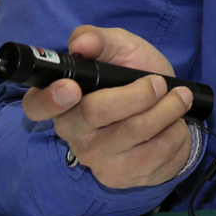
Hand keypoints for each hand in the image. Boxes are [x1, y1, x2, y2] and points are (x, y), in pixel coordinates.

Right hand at [20, 26, 195, 187]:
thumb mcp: (119, 47)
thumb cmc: (134, 75)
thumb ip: (98, 39)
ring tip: (178, 98)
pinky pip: (155, 154)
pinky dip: (174, 132)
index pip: (37, 105)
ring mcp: (95, 158)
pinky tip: (174, 124)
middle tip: (159, 83)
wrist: (166, 111)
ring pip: (133, 131)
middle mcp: (71, 132)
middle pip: (95, 112)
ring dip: (167, 110)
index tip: (72, 88)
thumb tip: (81, 43)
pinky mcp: (119, 176)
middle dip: (138, 93)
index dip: (50, 98)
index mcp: (61, 99)